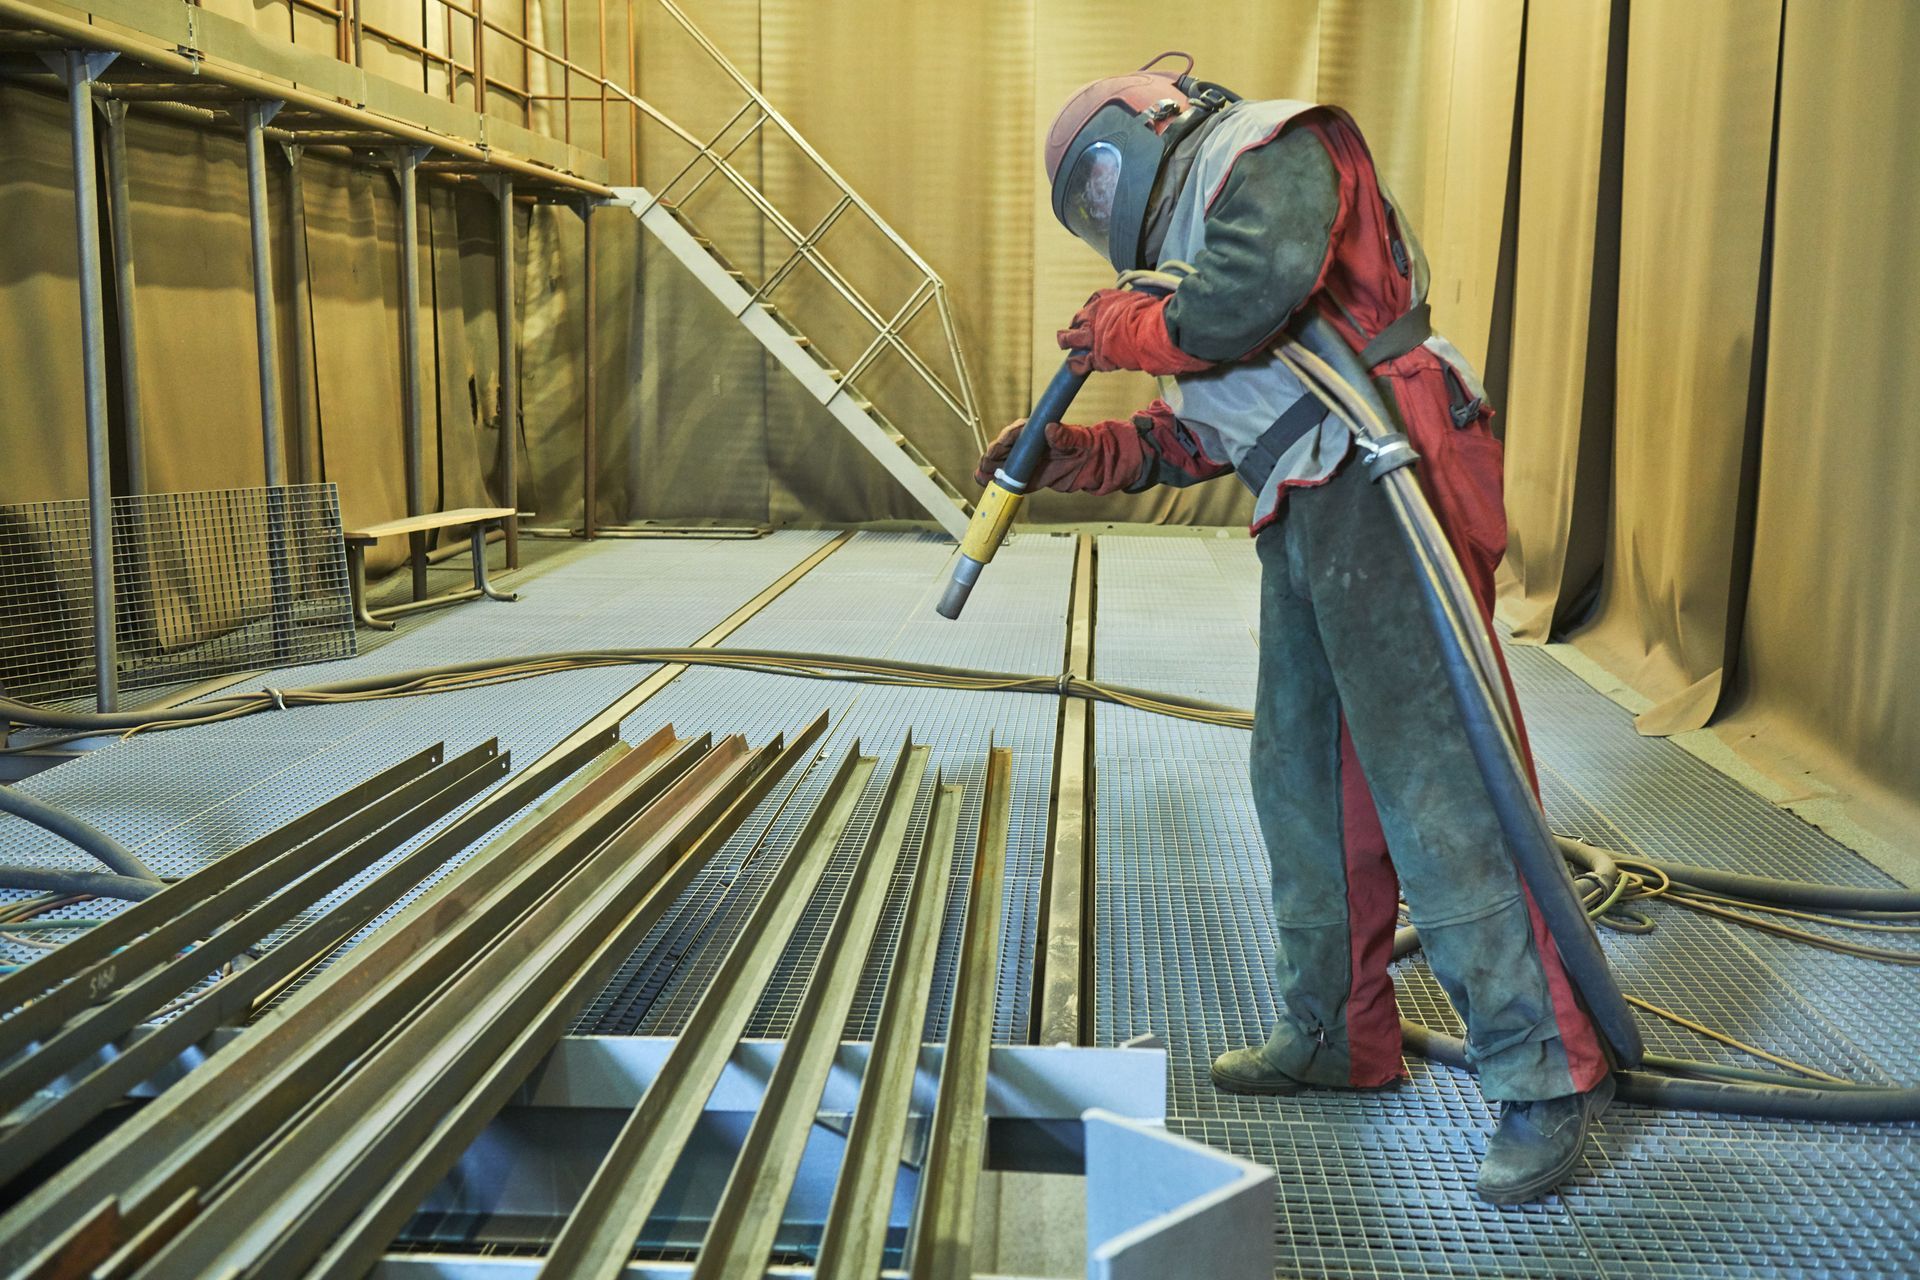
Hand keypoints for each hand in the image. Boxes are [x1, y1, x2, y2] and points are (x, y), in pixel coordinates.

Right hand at [975, 418, 1142, 494]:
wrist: (1097, 464)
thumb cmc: (1088, 445)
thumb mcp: (1077, 439)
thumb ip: (1064, 435)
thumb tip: (1051, 428)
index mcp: (1038, 432)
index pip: (1017, 433)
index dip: (1006, 440)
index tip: (999, 446)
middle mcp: (1030, 445)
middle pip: (1006, 449)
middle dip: (994, 456)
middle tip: (986, 465)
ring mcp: (1030, 461)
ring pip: (1006, 465)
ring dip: (992, 470)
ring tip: (981, 477)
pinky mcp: (1033, 476)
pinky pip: (1014, 480)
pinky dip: (1002, 484)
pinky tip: (989, 486)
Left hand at [1057, 287, 1212, 376]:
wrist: (1152, 331)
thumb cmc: (1154, 314)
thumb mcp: (1144, 299)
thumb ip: (1140, 301)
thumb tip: (1154, 300)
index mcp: (1105, 299)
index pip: (1093, 302)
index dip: (1092, 311)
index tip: (1092, 316)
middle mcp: (1094, 315)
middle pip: (1078, 318)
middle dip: (1077, 324)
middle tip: (1075, 330)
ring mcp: (1092, 335)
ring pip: (1070, 338)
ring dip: (1067, 340)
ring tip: (1064, 342)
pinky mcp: (1095, 355)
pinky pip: (1079, 361)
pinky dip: (1076, 364)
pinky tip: (1074, 366)